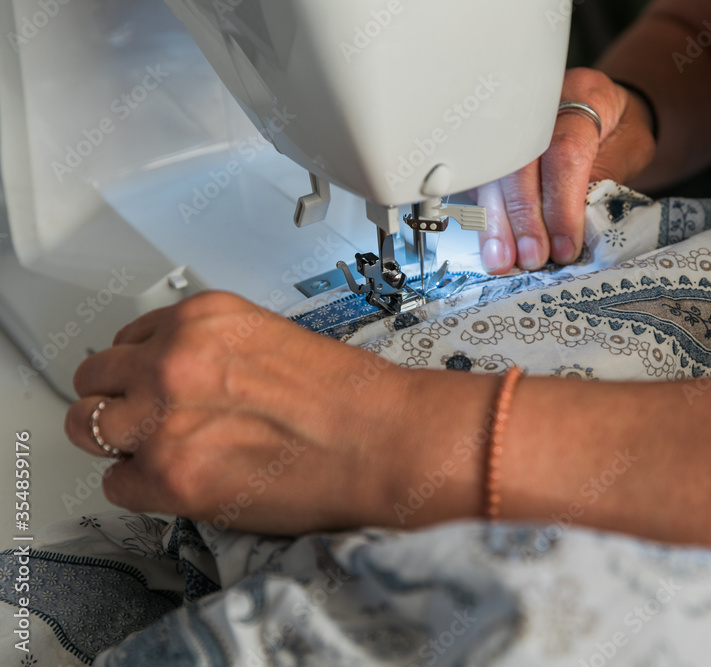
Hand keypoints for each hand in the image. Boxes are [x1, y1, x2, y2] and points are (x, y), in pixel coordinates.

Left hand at [64, 291, 409, 534]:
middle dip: (118, 400)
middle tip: (147, 420)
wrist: (384, 441)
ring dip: (121, 441)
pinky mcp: (170, 476)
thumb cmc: (351, 399)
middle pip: (95, 378)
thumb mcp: (274, 340)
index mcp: (202, 318)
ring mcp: (164, 418)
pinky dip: (143, 488)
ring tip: (161, 453)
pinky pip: (118, 484)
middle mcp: (173, 359)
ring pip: (88, 427)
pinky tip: (184, 483)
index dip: (143, 368)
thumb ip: (216, 351)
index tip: (154, 385)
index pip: (131, 337)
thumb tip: (187, 379)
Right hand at [475, 67, 656, 273]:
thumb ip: (606, 180)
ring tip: (501, 260)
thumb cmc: (620, 130)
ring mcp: (510, 122)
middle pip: (520, 161)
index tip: (565, 244)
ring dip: (495, 222)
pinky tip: (488, 244)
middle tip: (531, 257)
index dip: (562, 203)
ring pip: (493, 173)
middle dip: (524, 217)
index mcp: (585, 95)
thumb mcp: (631, 150)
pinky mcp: (494, 146)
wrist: (607, 111)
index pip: (565, 150)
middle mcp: (541, 104)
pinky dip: (483, 216)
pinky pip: (481, 180)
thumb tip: (576, 228)